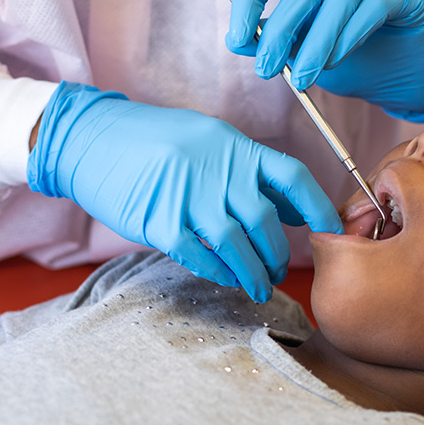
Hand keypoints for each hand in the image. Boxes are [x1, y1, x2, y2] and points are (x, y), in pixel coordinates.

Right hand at [27, 82, 342, 301]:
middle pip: (266, 223)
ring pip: (237, 247)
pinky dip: (218, 273)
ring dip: (253, 274)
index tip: (331, 231)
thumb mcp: (212, 140)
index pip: (293, 178)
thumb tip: (295, 209)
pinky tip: (225, 278)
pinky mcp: (159, 222)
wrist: (91, 138)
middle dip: (278, 255)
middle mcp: (218, 172)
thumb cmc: (158, 141)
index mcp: (236, 148)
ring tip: (258, 286)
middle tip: (277, 270)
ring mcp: (188, 198)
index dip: (318, 208)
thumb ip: (252, 173)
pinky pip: (200, 258)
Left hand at [226, 0, 423, 121]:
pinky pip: (373, 8)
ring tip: (303, 79)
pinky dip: (349, 37)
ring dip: (316, 42)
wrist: (413, 75)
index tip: (236, 41)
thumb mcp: (310, 53)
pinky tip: (336, 63)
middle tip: (266, 71)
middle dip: (280, 30)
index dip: (250, 2)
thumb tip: (243, 42)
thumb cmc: (359, 61)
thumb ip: (283, 44)